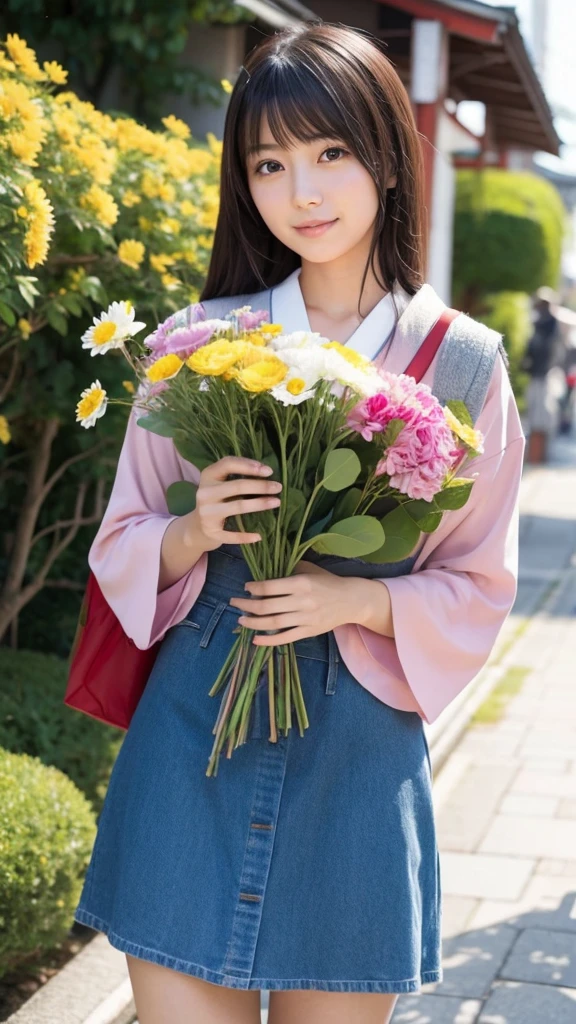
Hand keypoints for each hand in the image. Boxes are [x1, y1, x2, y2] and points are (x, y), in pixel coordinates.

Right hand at [189, 455, 281, 551]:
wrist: (196, 527)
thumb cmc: (216, 500)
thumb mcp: (218, 484)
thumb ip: (235, 476)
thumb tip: (266, 472)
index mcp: (208, 476)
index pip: (228, 464)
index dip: (249, 466)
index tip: (269, 471)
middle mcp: (204, 493)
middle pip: (238, 486)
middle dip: (261, 486)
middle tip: (278, 487)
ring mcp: (206, 513)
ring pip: (238, 506)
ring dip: (260, 504)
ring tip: (276, 502)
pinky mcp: (211, 531)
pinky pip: (232, 534)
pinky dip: (246, 536)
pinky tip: (259, 536)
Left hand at [229, 559, 366, 644]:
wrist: (351, 600)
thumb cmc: (327, 582)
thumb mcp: (309, 570)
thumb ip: (289, 570)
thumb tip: (265, 573)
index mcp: (301, 583)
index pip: (269, 587)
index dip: (253, 588)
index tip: (246, 587)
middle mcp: (302, 601)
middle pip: (267, 606)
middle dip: (246, 605)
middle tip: (234, 603)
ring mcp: (305, 618)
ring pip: (273, 622)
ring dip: (253, 622)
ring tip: (241, 619)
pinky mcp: (309, 631)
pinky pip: (285, 638)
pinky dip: (269, 640)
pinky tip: (256, 639)